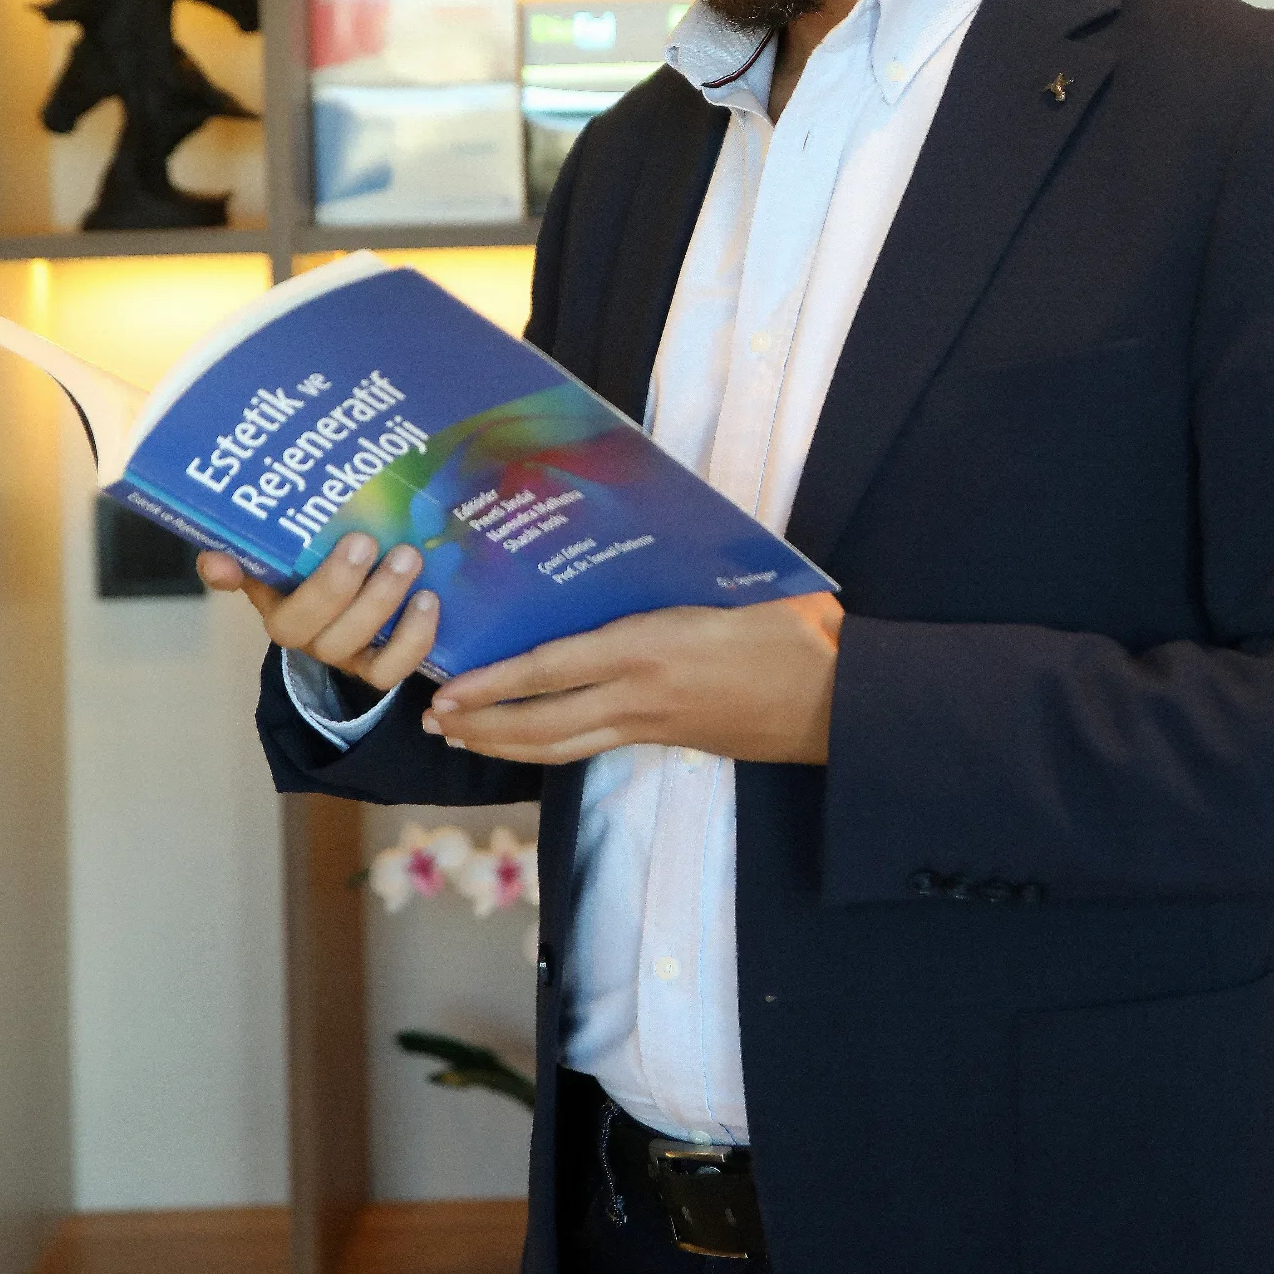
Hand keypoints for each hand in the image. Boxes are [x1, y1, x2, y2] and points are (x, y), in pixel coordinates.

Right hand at [196, 533, 438, 689]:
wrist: (364, 594)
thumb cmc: (324, 563)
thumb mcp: (291, 552)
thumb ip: (254, 549)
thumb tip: (213, 561)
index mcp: (276, 605)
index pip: (251, 594)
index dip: (239, 581)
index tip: (229, 558)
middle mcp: (306, 638)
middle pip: (310, 630)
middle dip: (337, 585)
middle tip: (364, 540)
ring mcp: (344, 654)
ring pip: (355, 648)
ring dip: (382, 603)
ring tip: (408, 558)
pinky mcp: (380, 666)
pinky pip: (393, 668)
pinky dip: (414, 638)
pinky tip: (429, 599)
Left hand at [421, 591, 842, 766]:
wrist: (838, 703)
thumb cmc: (795, 632)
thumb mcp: (735, 582)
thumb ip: (677, 566)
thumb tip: (635, 526)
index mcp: (652, 648)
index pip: (554, 671)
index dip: (495, 686)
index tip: (450, 690)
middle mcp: (642, 696)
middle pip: (543, 726)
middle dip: (483, 726)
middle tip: (435, 721)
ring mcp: (654, 725)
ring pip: (562, 747)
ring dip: (507, 744)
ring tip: (463, 737)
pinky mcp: (670, 739)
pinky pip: (593, 745)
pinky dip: (551, 745)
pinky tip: (531, 736)